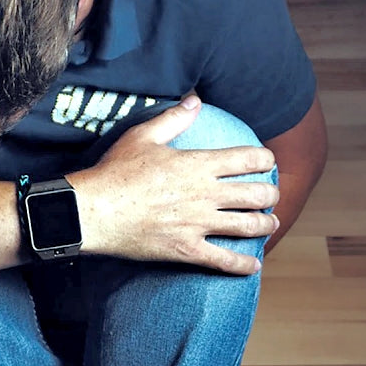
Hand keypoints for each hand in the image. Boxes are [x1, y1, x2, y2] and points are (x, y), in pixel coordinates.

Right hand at [67, 95, 278, 273]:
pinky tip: (254, 264)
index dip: (264, 159)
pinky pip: (223, 260)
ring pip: (248, 226)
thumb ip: (174, 118)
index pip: (247, 159)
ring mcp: (198, 223)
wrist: (93, 210)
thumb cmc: (115, 171)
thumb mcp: (143, 136)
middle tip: (272, 196)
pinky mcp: (186, 249)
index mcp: (197, 164)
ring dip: (266, 225)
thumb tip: (195, 100)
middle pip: (256, 194)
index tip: (268, 162)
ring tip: (270, 224)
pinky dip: (243, 264)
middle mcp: (205, 194)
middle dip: (271, 194)